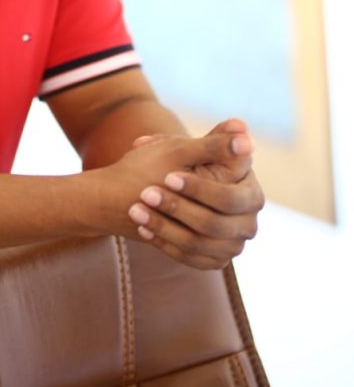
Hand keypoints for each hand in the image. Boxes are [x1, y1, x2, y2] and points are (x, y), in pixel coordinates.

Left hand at [97, 127, 258, 248]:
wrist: (160, 189)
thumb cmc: (178, 163)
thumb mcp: (191, 149)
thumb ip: (216, 140)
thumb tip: (241, 126)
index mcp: (251, 194)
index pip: (229, 197)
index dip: (199, 189)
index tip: (168, 176)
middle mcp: (248, 222)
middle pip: (213, 224)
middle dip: (178, 209)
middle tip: (146, 194)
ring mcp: (232, 245)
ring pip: (198, 243)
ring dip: (164, 226)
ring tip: (136, 210)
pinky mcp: (214, 260)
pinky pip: (189, 258)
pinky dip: (164, 243)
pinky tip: (142, 228)